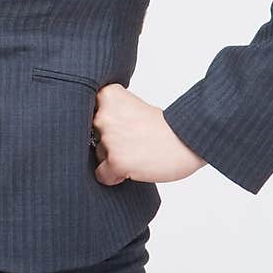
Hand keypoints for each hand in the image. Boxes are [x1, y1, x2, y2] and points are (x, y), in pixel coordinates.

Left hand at [92, 84, 206, 186]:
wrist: (188, 140)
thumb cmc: (164, 126)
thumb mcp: (131, 107)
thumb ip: (109, 114)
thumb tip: (86, 133)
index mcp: (108, 96)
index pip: (84, 113)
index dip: (101, 122)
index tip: (117, 124)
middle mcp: (104, 115)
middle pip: (90, 137)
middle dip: (107, 142)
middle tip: (132, 140)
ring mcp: (109, 139)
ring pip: (98, 156)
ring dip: (113, 158)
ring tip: (138, 152)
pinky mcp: (116, 161)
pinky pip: (102, 175)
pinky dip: (114, 176)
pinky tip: (132, 168)